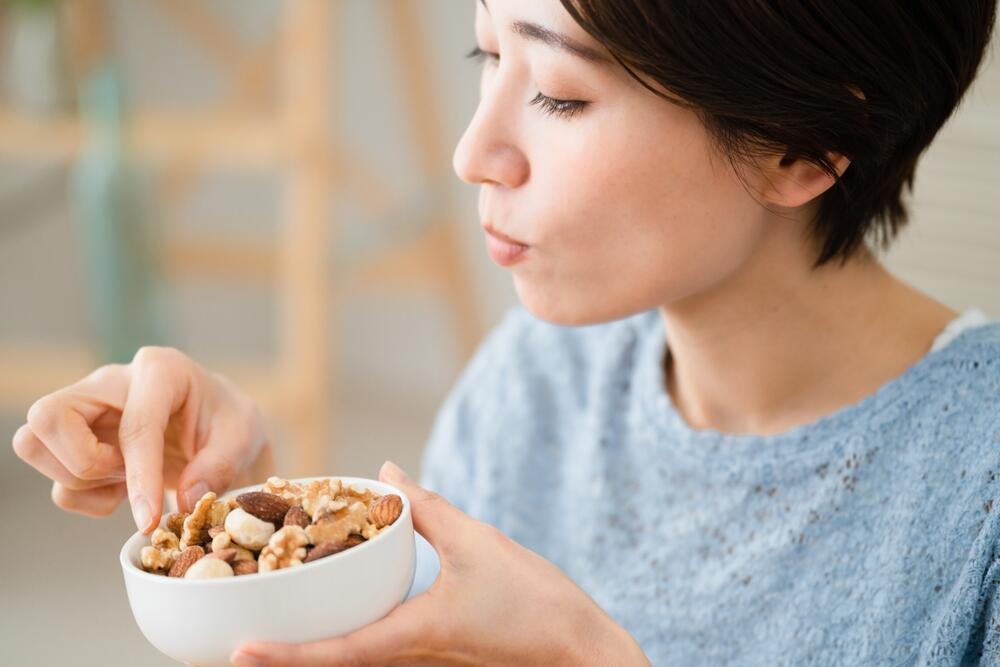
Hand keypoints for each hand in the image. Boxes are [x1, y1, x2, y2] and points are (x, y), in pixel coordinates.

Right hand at [11, 346, 274, 532]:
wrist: (219, 428)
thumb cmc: (230, 424)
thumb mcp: (243, 439)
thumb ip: (219, 466)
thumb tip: (186, 501)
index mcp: (162, 370)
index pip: (135, 423)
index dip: (139, 474)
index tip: (149, 518)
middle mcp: (112, 381)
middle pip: (48, 416)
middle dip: (84, 462)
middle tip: (126, 476)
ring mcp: (86, 408)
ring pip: (33, 444)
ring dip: (78, 480)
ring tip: (125, 482)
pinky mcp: (74, 440)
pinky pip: (54, 481)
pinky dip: (83, 497)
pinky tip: (121, 490)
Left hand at [231, 461, 649, 666]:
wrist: (579, 650)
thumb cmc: (534, 602)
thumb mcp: (478, 542)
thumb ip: (427, 508)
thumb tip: (388, 472)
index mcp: (411, 635)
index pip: (334, 654)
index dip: (283, 656)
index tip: (240, 651)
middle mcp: (410, 656)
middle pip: (336, 663)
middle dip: (287, 655)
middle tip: (242, 634)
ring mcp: (424, 661)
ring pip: (357, 660)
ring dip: (316, 646)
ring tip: (280, 622)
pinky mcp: (438, 654)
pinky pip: (382, 649)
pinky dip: (351, 633)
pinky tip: (344, 608)